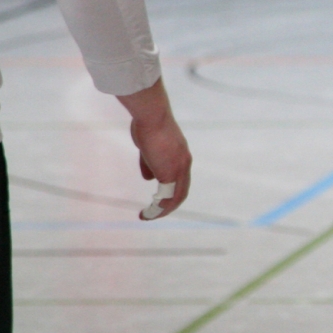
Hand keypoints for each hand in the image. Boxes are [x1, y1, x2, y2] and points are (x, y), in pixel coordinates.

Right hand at [117, 79, 191, 217]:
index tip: (160, 198)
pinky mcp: (170, 173)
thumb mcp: (148, 146)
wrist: (152, 116)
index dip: (172, 190)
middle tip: (157, 212)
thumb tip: (149, 177)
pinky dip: (159, 209)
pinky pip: (167, 198)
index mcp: (181, 155)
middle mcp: (184, 163)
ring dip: (162, 210)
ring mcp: (179, 169)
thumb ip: (149, 162)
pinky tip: (148, 213)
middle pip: (182, 191)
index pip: (180, 178)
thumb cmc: (148, 125)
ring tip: (149, 216)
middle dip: (170, 204)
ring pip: (176, 197)